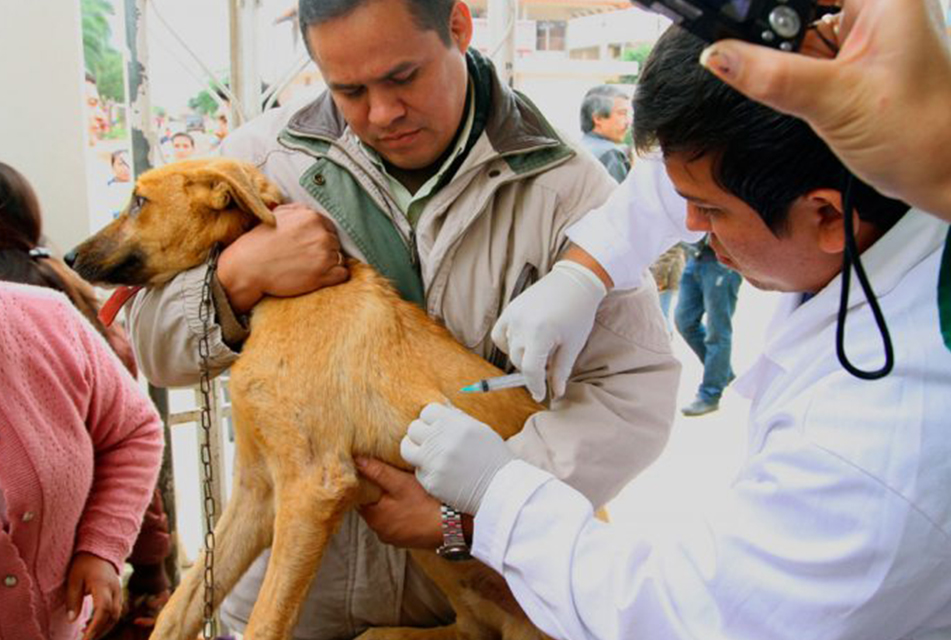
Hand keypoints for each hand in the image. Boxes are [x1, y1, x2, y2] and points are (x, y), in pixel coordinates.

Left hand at [66, 552, 121, 639]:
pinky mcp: (119, 592)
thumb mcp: (73, 580)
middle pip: (112, 616)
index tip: (85, 639)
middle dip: (100, 631)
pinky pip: (116, 610)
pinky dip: (106, 620)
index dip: (95, 627)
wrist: (99, 550)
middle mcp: (114, 589)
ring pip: (116, 615)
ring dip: (103, 627)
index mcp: (102, 585)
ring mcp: (119, 590)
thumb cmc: (83, 564)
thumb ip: (73, 599)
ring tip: (86, 633)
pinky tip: (92, 624)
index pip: (103, 610)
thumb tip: (72, 620)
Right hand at [217, 203, 349, 312]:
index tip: (309, 246)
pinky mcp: (324, 275)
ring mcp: (324, 255)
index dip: (320, 237)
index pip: (330, 227)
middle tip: (306, 258)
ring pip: (339, 257)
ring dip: (329, 263)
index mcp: (312, 218)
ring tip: (309, 267)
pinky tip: (320, 277)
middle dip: (324, 250)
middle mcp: (322, 235)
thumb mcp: (277, 215)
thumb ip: (298, 210)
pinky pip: (343, 274)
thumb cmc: (259, 242)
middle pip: (336, 242)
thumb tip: (311, 211)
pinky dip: (334, 277)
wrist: (247, 268)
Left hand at [354, 457, 442, 548]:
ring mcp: (395, 538)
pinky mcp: (407, 540)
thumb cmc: (425, 504)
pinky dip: (402, 514)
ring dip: (391, 504)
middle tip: (392, 478)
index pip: (360, 498)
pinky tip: (413, 505)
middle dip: (380, 494)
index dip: (366, 484)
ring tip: (404, 490)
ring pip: (386, 515)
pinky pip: (398, 523)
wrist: (453, 527)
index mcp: (374, 518)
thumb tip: (357, 461)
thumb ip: (378, 472)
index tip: (374, 473)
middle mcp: (381, 532)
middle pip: (373, 507)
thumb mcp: (400, 483)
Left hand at [400, 403, 514, 514]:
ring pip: (407, 449)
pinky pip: (418, 471)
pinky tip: (441, 472)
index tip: (435, 425)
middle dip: (421, 432)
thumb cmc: (494, 457)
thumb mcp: (479, 429)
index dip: (431, 418)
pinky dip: (426, 470)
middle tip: (429, 439)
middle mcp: (441, 441)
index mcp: (454, 424)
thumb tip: (440, 410)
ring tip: (424, 452)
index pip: (427, 411)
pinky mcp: (430, 482)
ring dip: (414, 448)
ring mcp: (433, 462)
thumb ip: (456, 419)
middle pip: (414, 428)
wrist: (502, 488)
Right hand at [491, 257, 606, 400]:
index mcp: (540, 334)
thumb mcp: (573, 345)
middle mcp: (522, 325)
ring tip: (541, 350)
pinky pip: (499, 334)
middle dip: (532, 370)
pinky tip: (523, 343)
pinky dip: (508, 343)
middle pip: (519, 361)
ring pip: (509, 349)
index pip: (530, 370)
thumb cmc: (579, 312)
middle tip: (548, 367)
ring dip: (522, 356)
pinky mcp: (510, 309)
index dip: (536, 386)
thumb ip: (561, 370)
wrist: (575, 281)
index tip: (540, 395)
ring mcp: (513, 315)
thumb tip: (556, 393)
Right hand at [698, 0, 950, 218]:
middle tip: (736, 48)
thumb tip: (717, 56)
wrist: (946, 176)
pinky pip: (805, 52)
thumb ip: (772, 76)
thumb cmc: (923, 135)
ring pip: (798, 26)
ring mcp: (862, 35)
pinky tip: (776, 80)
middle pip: (798, 4)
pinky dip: (785, 66)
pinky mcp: (852, 62)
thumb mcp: (836, 102)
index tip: (727, 16)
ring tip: (765, 71)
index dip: (762, 1)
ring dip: (773, 47)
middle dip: (765, 24)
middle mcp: (875, 8)